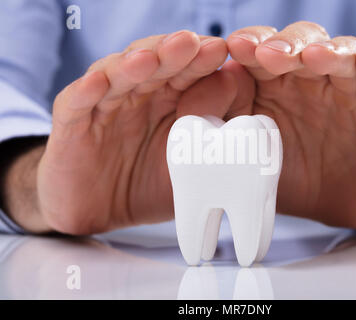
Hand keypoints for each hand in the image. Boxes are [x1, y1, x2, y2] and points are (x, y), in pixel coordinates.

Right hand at [34, 31, 238, 233]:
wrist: (100, 211)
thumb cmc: (150, 182)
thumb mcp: (190, 162)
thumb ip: (213, 124)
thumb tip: (235, 79)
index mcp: (168, 99)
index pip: (186, 70)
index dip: (201, 59)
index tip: (219, 51)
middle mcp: (137, 94)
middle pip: (154, 65)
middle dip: (172, 53)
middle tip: (191, 44)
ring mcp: (104, 105)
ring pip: (116, 76)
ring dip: (133, 65)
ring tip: (150, 58)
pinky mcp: (72, 123)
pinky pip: (76, 103)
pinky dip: (85, 92)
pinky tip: (98, 82)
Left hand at [226, 22, 355, 228]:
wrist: (341, 204)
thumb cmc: (290, 175)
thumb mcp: (250, 154)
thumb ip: (221, 119)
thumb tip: (202, 86)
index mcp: (275, 85)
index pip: (261, 52)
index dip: (249, 45)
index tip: (232, 48)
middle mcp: (311, 79)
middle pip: (299, 45)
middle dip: (283, 46)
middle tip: (266, 56)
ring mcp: (348, 89)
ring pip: (340, 55)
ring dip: (326, 51)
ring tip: (312, 57)